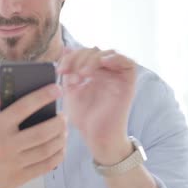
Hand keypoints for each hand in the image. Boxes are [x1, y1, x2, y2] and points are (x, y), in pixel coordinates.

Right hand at [0, 85, 66, 187]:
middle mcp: (6, 145)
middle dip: (59, 122)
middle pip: (42, 132)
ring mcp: (14, 163)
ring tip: (64, 130)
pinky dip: (58, 155)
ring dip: (61, 138)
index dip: (43, 96)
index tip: (56, 89)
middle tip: (64, 116)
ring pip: (47, 149)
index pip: (23, 107)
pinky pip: (46, 165)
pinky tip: (61, 147)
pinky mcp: (20, 177)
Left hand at [58, 47, 136, 164]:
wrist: (97, 138)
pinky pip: (128, 62)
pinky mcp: (128, 83)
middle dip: (78, 59)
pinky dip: (115, 58)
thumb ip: (69, 71)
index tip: (60, 71)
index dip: (70, 58)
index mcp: (94, 72)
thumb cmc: (85, 118)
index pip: (83, 53)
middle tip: (69, 75)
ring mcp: (118, 76)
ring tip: (82, 75)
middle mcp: (107, 72)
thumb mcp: (71, 91)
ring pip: (107, 53)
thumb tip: (65, 49)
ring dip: (92, 60)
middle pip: (94, 51)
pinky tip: (103, 63)